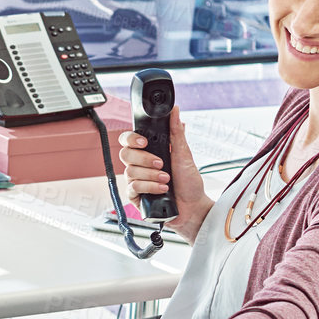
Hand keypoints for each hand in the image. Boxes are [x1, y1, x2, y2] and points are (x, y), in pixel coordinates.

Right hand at [117, 104, 211, 239]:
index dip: (131, 138)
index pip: (128, 140)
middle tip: (162, 163)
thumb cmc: (189, 183)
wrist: (193, 207)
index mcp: (149, 152)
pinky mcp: (136, 197)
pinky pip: (133, 187)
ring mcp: (136, 181)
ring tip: (167, 179)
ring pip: (130, 171)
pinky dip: (149, 187)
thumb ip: (177, 132)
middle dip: (145, 158)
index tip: (145, 141)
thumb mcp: (185, 154)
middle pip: (125, 154)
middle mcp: (140, 165)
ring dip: (151, 175)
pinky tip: (161, 189)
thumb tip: (175, 111)